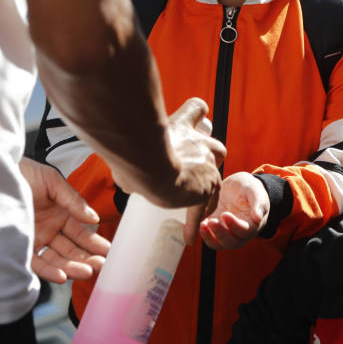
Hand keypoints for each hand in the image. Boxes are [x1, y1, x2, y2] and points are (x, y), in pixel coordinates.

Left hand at [19, 158, 110, 283]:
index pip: (80, 234)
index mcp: (60, 214)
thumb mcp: (51, 181)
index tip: (107, 251)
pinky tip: (63, 275)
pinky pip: (36, 264)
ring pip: (57, 260)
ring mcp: (34, 241)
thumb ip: (73, 200)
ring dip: (73, 267)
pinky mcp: (18, 249)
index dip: (94, 243)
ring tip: (87, 271)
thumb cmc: (21, 172)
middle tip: (101, 264)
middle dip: (87, 258)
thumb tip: (94, 219)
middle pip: (71, 250)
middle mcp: (48, 230)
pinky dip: (50, 272)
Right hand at [112, 98, 225, 215]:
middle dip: (209, 162)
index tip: (195, 122)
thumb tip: (125, 178)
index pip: (195, 109)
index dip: (195, 116)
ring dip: (205, 193)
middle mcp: (196, 142)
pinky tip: (188, 234)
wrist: (147, 162)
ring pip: (215, 179)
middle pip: (217, 148)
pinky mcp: (208, 184)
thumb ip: (131, 162)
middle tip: (193, 175)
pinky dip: (195, 220)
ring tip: (192, 207)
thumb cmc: (131, 151)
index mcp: (178, 127)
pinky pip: (205, 205)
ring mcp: (205, 162)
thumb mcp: (129, 152)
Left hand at [199, 172, 268, 249]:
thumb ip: (258, 202)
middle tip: (211, 221)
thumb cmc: (248, 188)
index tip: (225, 214)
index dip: (235, 225)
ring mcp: (227, 233)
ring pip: (219, 244)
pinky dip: (204, 234)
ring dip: (210, 237)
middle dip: (220, 234)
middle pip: (232, 242)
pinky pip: (209, 238)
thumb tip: (258, 218)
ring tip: (202, 224)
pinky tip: (198, 223)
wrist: (236, 186)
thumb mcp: (255, 190)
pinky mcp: (215, 230)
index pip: (245, 231)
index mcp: (253, 224)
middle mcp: (240, 233)